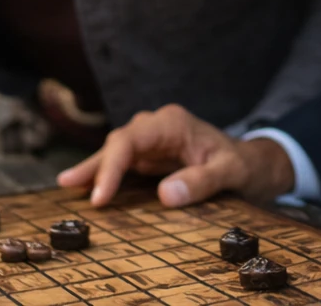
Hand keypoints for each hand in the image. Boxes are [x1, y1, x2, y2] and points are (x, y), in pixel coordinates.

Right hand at [57, 104, 294, 206]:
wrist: (254, 164)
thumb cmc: (244, 166)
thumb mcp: (230, 173)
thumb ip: (201, 181)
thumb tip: (165, 194)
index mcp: (172, 123)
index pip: (131, 139)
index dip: (112, 166)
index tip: (100, 196)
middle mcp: (157, 127)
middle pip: (118, 143)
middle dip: (95, 165)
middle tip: (70, 186)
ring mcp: (153, 141)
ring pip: (116, 152)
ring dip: (94, 169)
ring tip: (66, 184)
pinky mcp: (152, 156)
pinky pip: (124, 164)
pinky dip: (106, 175)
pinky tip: (85, 187)